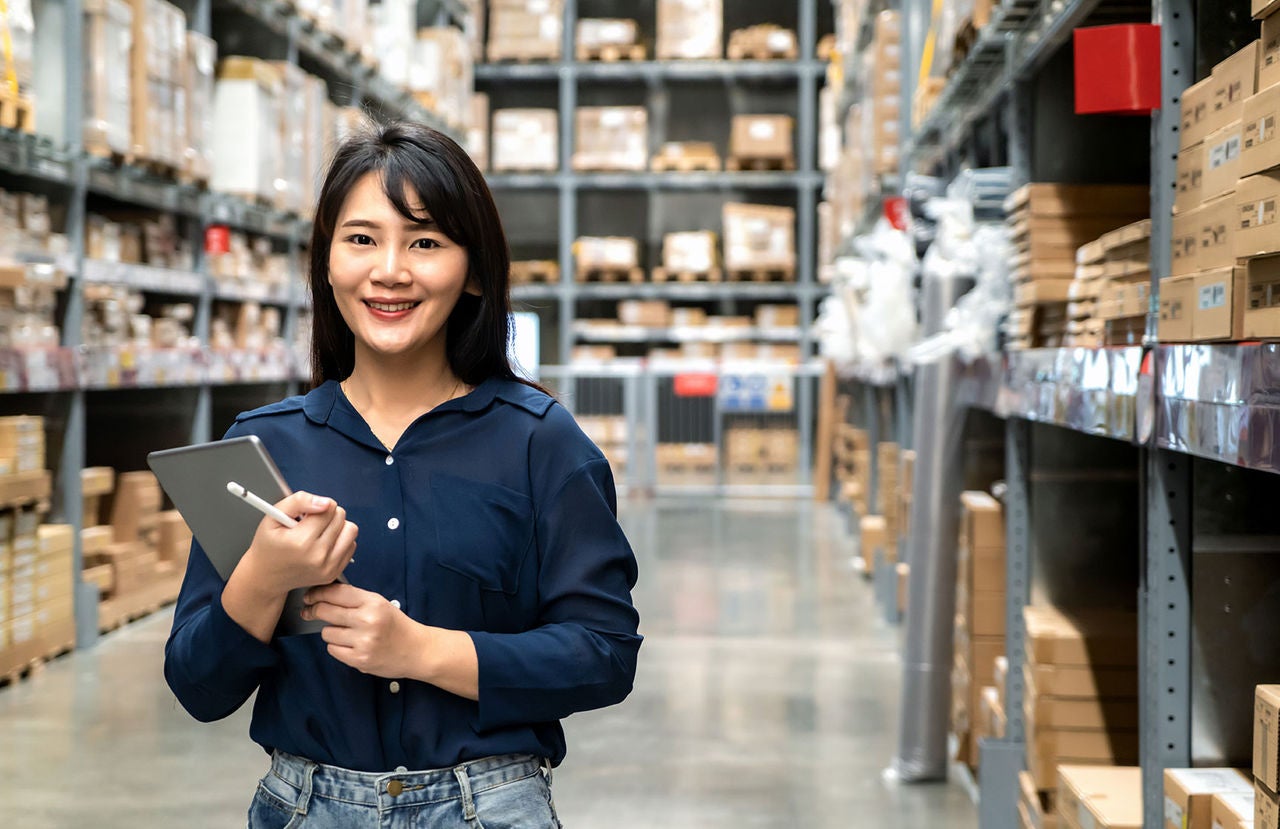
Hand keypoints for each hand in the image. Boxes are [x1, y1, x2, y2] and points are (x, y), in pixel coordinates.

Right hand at [240, 491, 358, 598]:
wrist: (266, 576)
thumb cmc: (268, 545)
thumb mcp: (274, 516)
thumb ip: (299, 501)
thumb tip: (325, 503)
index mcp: (301, 541)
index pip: (328, 508)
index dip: (317, 506)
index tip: (305, 515)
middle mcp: (317, 556)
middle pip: (340, 517)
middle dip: (327, 514)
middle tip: (309, 524)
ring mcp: (328, 567)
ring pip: (351, 530)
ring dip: (338, 526)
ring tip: (319, 531)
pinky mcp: (334, 573)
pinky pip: (351, 546)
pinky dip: (340, 541)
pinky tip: (323, 543)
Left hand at [301, 583, 428, 678]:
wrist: (417, 650)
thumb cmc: (396, 625)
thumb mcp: (379, 604)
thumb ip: (354, 599)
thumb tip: (322, 595)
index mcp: (372, 602)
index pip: (335, 592)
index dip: (317, 593)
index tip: (309, 596)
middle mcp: (367, 620)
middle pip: (325, 611)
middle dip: (314, 610)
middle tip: (310, 612)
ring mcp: (363, 641)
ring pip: (327, 633)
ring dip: (331, 632)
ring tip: (346, 633)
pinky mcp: (359, 660)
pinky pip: (332, 650)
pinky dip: (337, 647)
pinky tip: (350, 645)